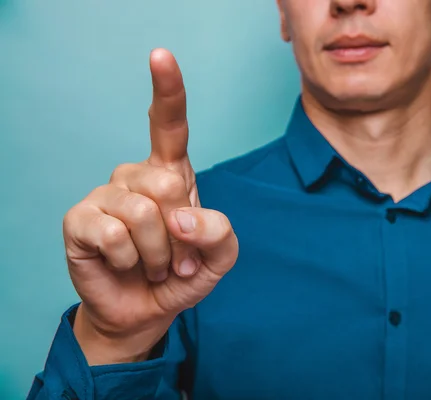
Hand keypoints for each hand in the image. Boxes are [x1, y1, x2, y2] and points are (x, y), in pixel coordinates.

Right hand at [63, 48, 237, 364]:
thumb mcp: (220, 256)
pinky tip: (125, 264)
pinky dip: (130, 260)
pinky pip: (114, 234)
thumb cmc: (182, 275)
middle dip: (181, 233)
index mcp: (170, 173)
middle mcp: (135, 176)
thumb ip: (219, 232)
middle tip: (178, 257)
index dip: (167, 90)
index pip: (168, 125)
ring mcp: (104, 195)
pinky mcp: (79, 220)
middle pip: (167, 183)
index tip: (161, 55)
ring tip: (155, 266)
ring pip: (143, 213)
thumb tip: (180, 216)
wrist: (147, 311)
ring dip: (159, 253)